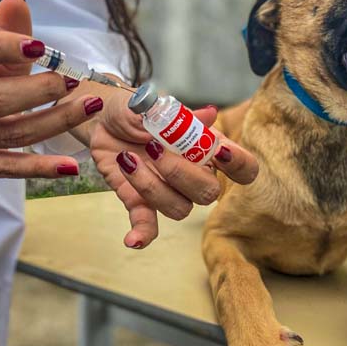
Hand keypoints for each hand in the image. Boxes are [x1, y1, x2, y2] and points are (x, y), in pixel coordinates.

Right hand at [0, 0, 102, 177]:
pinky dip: (39, 168)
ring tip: (88, 108)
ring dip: (53, 123)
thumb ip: (7, 26)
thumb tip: (17, 1)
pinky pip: (3, 168)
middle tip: (72, 81)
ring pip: (4, 134)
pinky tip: (70, 166)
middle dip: (37, 91)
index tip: (41, 48)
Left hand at [90, 92, 257, 247]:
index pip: (243, 167)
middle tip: (154, 148)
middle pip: (209, 193)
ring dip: (152, 187)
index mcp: (206, 147)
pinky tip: (132, 240)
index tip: (221, 153)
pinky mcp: (141, 202)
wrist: (103, 120)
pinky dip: (142, 234)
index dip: (240, 166)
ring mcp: (168, 191)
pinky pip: (148, 225)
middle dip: (182, 173)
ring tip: (127, 159)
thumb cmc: (136, 110)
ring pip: (179, 208)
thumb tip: (209, 115)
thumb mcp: (152, 106)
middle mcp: (193, 174)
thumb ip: (177, 115)